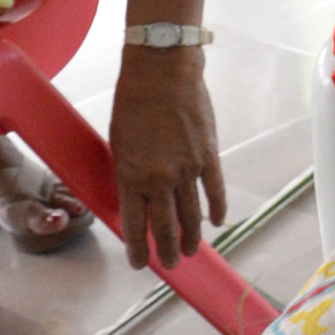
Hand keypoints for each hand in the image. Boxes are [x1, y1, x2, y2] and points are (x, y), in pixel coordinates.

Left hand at [108, 49, 226, 270]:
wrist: (163, 70)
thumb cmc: (133, 101)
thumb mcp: (119, 142)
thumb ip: (128, 173)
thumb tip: (137, 197)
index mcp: (131, 176)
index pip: (135, 225)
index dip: (138, 249)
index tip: (140, 263)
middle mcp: (159, 178)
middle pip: (165, 227)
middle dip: (167, 250)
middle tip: (170, 264)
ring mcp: (187, 169)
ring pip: (191, 215)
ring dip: (191, 237)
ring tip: (190, 251)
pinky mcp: (208, 155)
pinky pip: (215, 190)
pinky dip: (216, 208)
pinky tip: (216, 222)